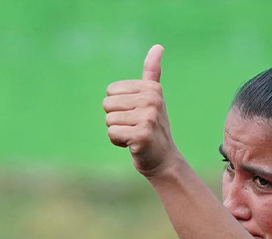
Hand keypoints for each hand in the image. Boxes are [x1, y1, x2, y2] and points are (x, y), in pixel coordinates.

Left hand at [104, 45, 181, 176]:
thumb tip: (158, 46)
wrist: (163, 159)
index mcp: (152, 88)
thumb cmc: (153, 127)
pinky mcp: (141, 135)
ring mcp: (148, 118)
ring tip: (134, 135)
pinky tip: (133, 145)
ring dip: (117, 132)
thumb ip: (152, 72)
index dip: (118, 106)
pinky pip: (112, 133)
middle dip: (116, 119)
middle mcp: (152, 100)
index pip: (111, 91)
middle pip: (107, 105)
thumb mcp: (153, 97)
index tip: (136, 114)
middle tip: (134, 127)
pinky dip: (118, 142)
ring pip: (109, 120)